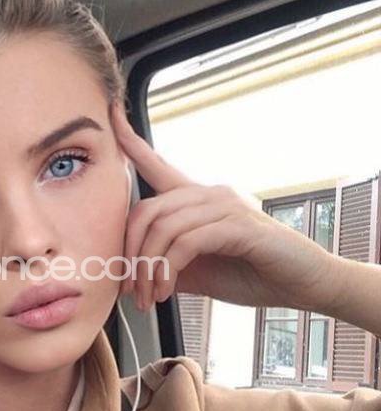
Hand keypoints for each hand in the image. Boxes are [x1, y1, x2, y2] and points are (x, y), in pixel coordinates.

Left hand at [110, 103, 342, 313]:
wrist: (301, 284)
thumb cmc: (252, 273)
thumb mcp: (197, 271)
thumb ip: (166, 264)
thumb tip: (132, 276)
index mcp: (196, 199)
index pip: (156, 164)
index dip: (130, 140)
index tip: (110, 113)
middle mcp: (209, 193)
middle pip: (147, 209)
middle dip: (131, 254)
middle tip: (130, 289)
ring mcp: (225, 205)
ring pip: (164, 228)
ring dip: (148, 269)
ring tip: (151, 298)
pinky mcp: (239, 225)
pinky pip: (187, 242)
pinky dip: (169, 269)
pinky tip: (169, 289)